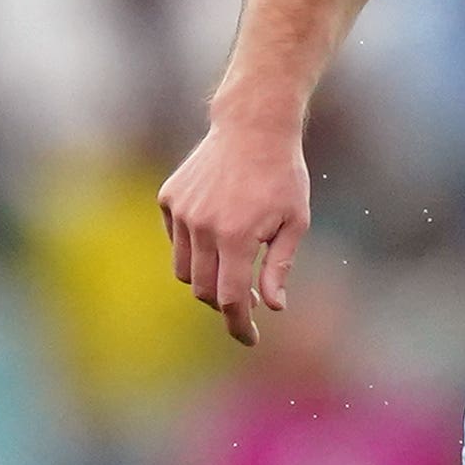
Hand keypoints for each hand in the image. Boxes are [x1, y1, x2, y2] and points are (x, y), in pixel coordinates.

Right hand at [157, 122, 310, 345]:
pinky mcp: (168, 198)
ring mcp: (181, 212)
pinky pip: (176, 240)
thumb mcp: (295, 221)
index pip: (230, 299)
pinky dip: (194, 247)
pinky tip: (218, 230)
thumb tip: (272, 307)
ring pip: (184, 270)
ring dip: (206, 277)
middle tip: (249, 300)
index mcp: (235, 236)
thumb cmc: (283, 175)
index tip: (251, 339)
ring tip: (234, 262)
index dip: (239, 325)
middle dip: (225, 303)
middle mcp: (202, 226)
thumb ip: (279, 267)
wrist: (254, 125)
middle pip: (203, 290)